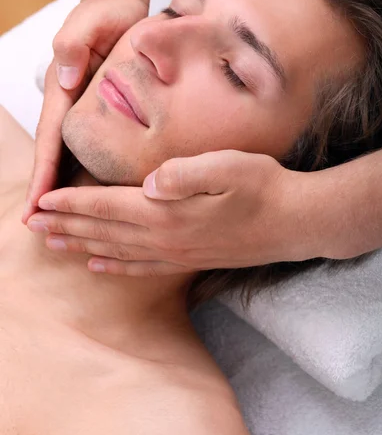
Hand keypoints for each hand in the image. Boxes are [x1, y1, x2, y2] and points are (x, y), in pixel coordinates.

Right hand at [22, 0, 147, 223]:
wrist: (120, 7)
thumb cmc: (105, 13)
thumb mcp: (89, 22)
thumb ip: (73, 46)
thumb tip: (64, 78)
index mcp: (62, 90)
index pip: (51, 140)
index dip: (43, 174)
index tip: (35, 206)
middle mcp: (69, 103)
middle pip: (56, 154)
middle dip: (48, 190)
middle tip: (43, 228)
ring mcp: (83, 108)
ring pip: (72, 153)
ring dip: (65, 185)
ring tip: (65, 221)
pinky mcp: (102, 109)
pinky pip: (94, 144)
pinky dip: (88, 169)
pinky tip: (96, 191)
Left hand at [27, 150, 316, 276]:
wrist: (297, 223)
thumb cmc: (265, 187)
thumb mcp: (230, 166)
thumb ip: (186, 173)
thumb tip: (149, 182)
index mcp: (169, 211)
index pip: (107, 207)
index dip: (72, 204)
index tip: (41, 202)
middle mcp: (167, 237)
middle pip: (103, 232)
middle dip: (65, 228)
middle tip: (31, 227)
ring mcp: (178, 253)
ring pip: (116, 252)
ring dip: (81, 247)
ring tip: (53, 245)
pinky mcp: (190, 260)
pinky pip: (141, 268)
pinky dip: (114, 266)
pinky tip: (99, 266)